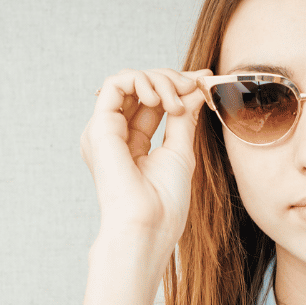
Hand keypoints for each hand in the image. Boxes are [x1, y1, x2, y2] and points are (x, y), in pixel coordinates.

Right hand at [79, 67, 210, 263]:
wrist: (149, 225)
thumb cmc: (164, 202)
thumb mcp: (180, 149)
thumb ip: (183, 116)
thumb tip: (196, 86)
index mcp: (131, 143)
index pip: (152, 101)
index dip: (177, 85)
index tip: (205, 79)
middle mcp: (114, 133)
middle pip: (141, 87)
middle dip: (172, 79)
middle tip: (195, 87)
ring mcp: (105, 129)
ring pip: (129, 80)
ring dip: (160, 80)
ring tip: (177, 102)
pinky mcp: (99, 126)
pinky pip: (116, 83)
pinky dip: (141, 80)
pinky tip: (160, 99)